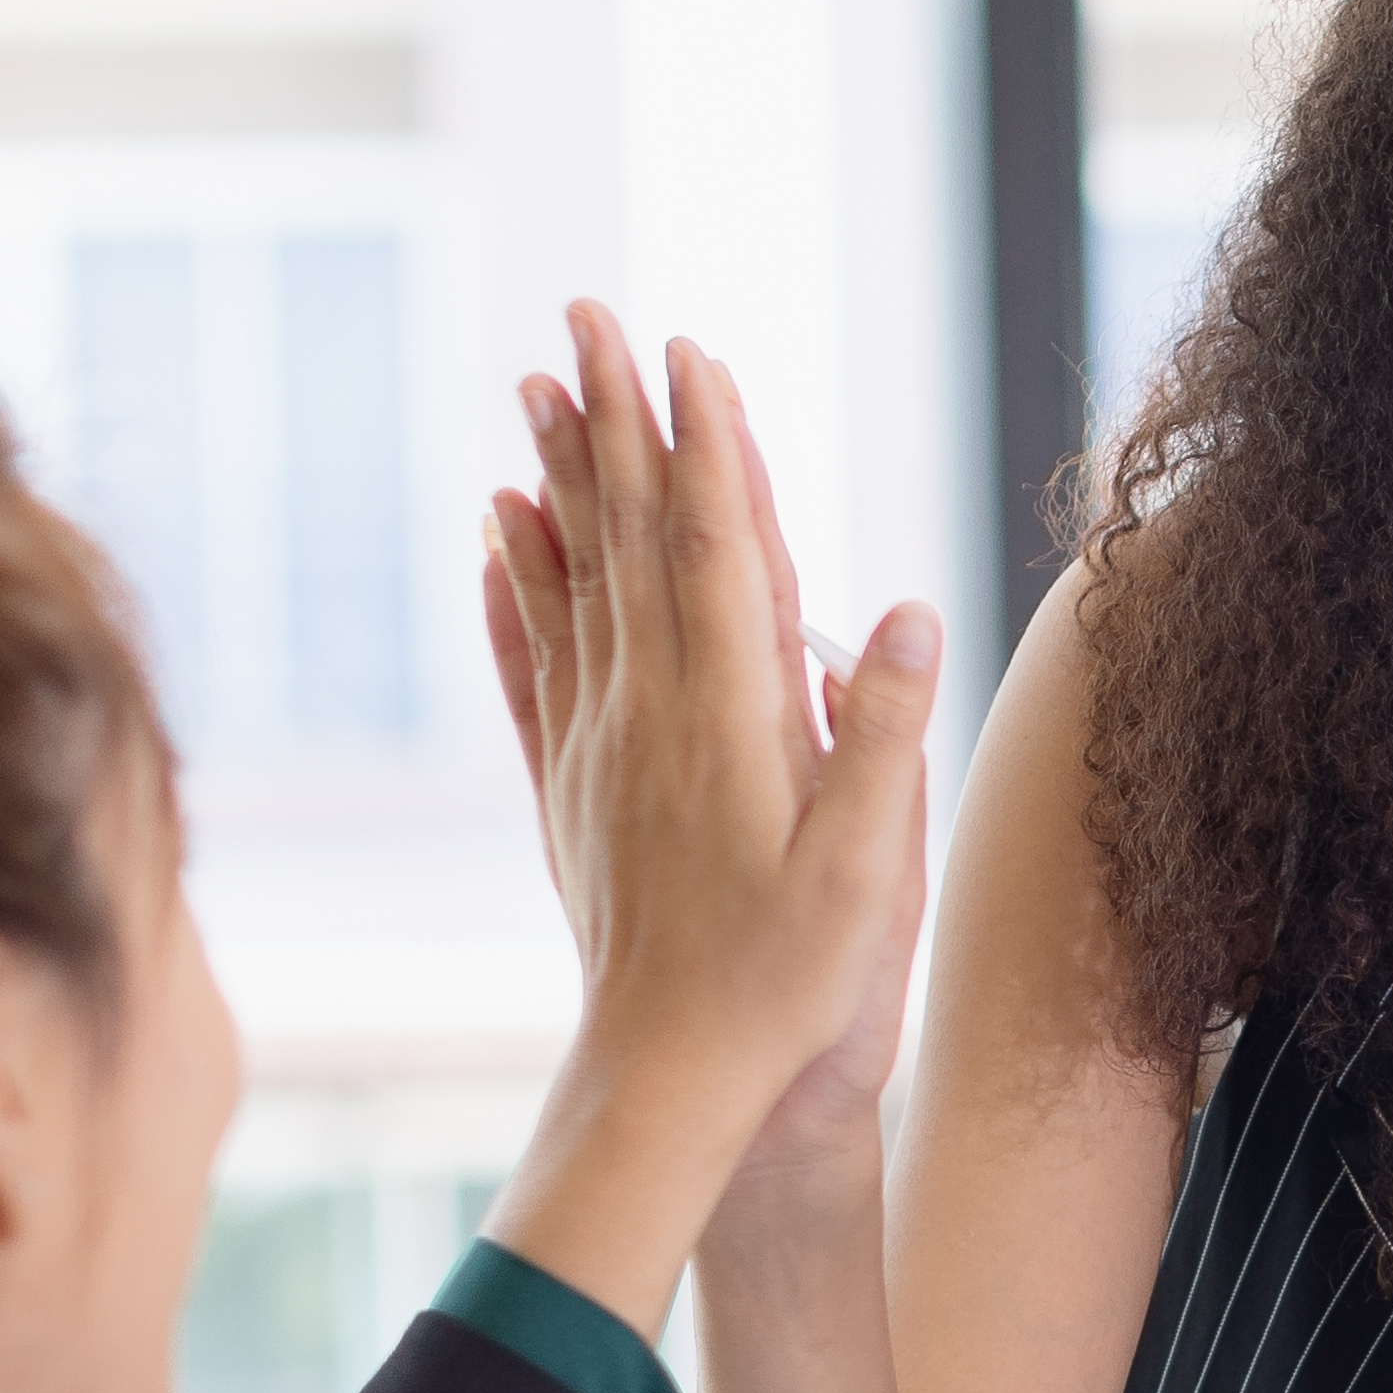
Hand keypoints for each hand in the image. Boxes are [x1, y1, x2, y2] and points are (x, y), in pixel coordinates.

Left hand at [476, 303, 950, 1317]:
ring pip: (571, 579)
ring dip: (556, 476)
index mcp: (728, 717)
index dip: (703, 441)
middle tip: (582, 315)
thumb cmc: (787, 985)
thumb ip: (880, 733)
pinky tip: (496, 537)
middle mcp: (649, 712)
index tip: (685, 350)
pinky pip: (531, 663)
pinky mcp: (570, 790)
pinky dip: (513, 587)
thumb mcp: (867, 869)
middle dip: (611, 417)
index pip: (714, 546)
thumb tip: (896, 606)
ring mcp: (598, 746)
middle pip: (628, 534)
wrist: (673, 1077)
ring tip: (532, 388)